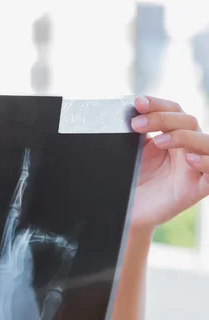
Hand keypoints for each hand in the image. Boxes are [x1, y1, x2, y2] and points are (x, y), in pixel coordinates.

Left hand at [129, 95, 208, 230]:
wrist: (131, 212)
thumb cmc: (135, 182)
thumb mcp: (132, 154)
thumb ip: (134, 135)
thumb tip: (123, 113)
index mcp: (173, 135)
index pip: (174, 111)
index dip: (158, 104)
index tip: (138, 102)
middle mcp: (188, 148)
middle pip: (188, 121)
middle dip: (162, 118)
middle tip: (136, 124)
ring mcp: (195, 167)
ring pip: (206, 142)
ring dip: (184, 137)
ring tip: (159, 141)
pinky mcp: (198, 188)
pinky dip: (206, 163)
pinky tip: (190, 160)